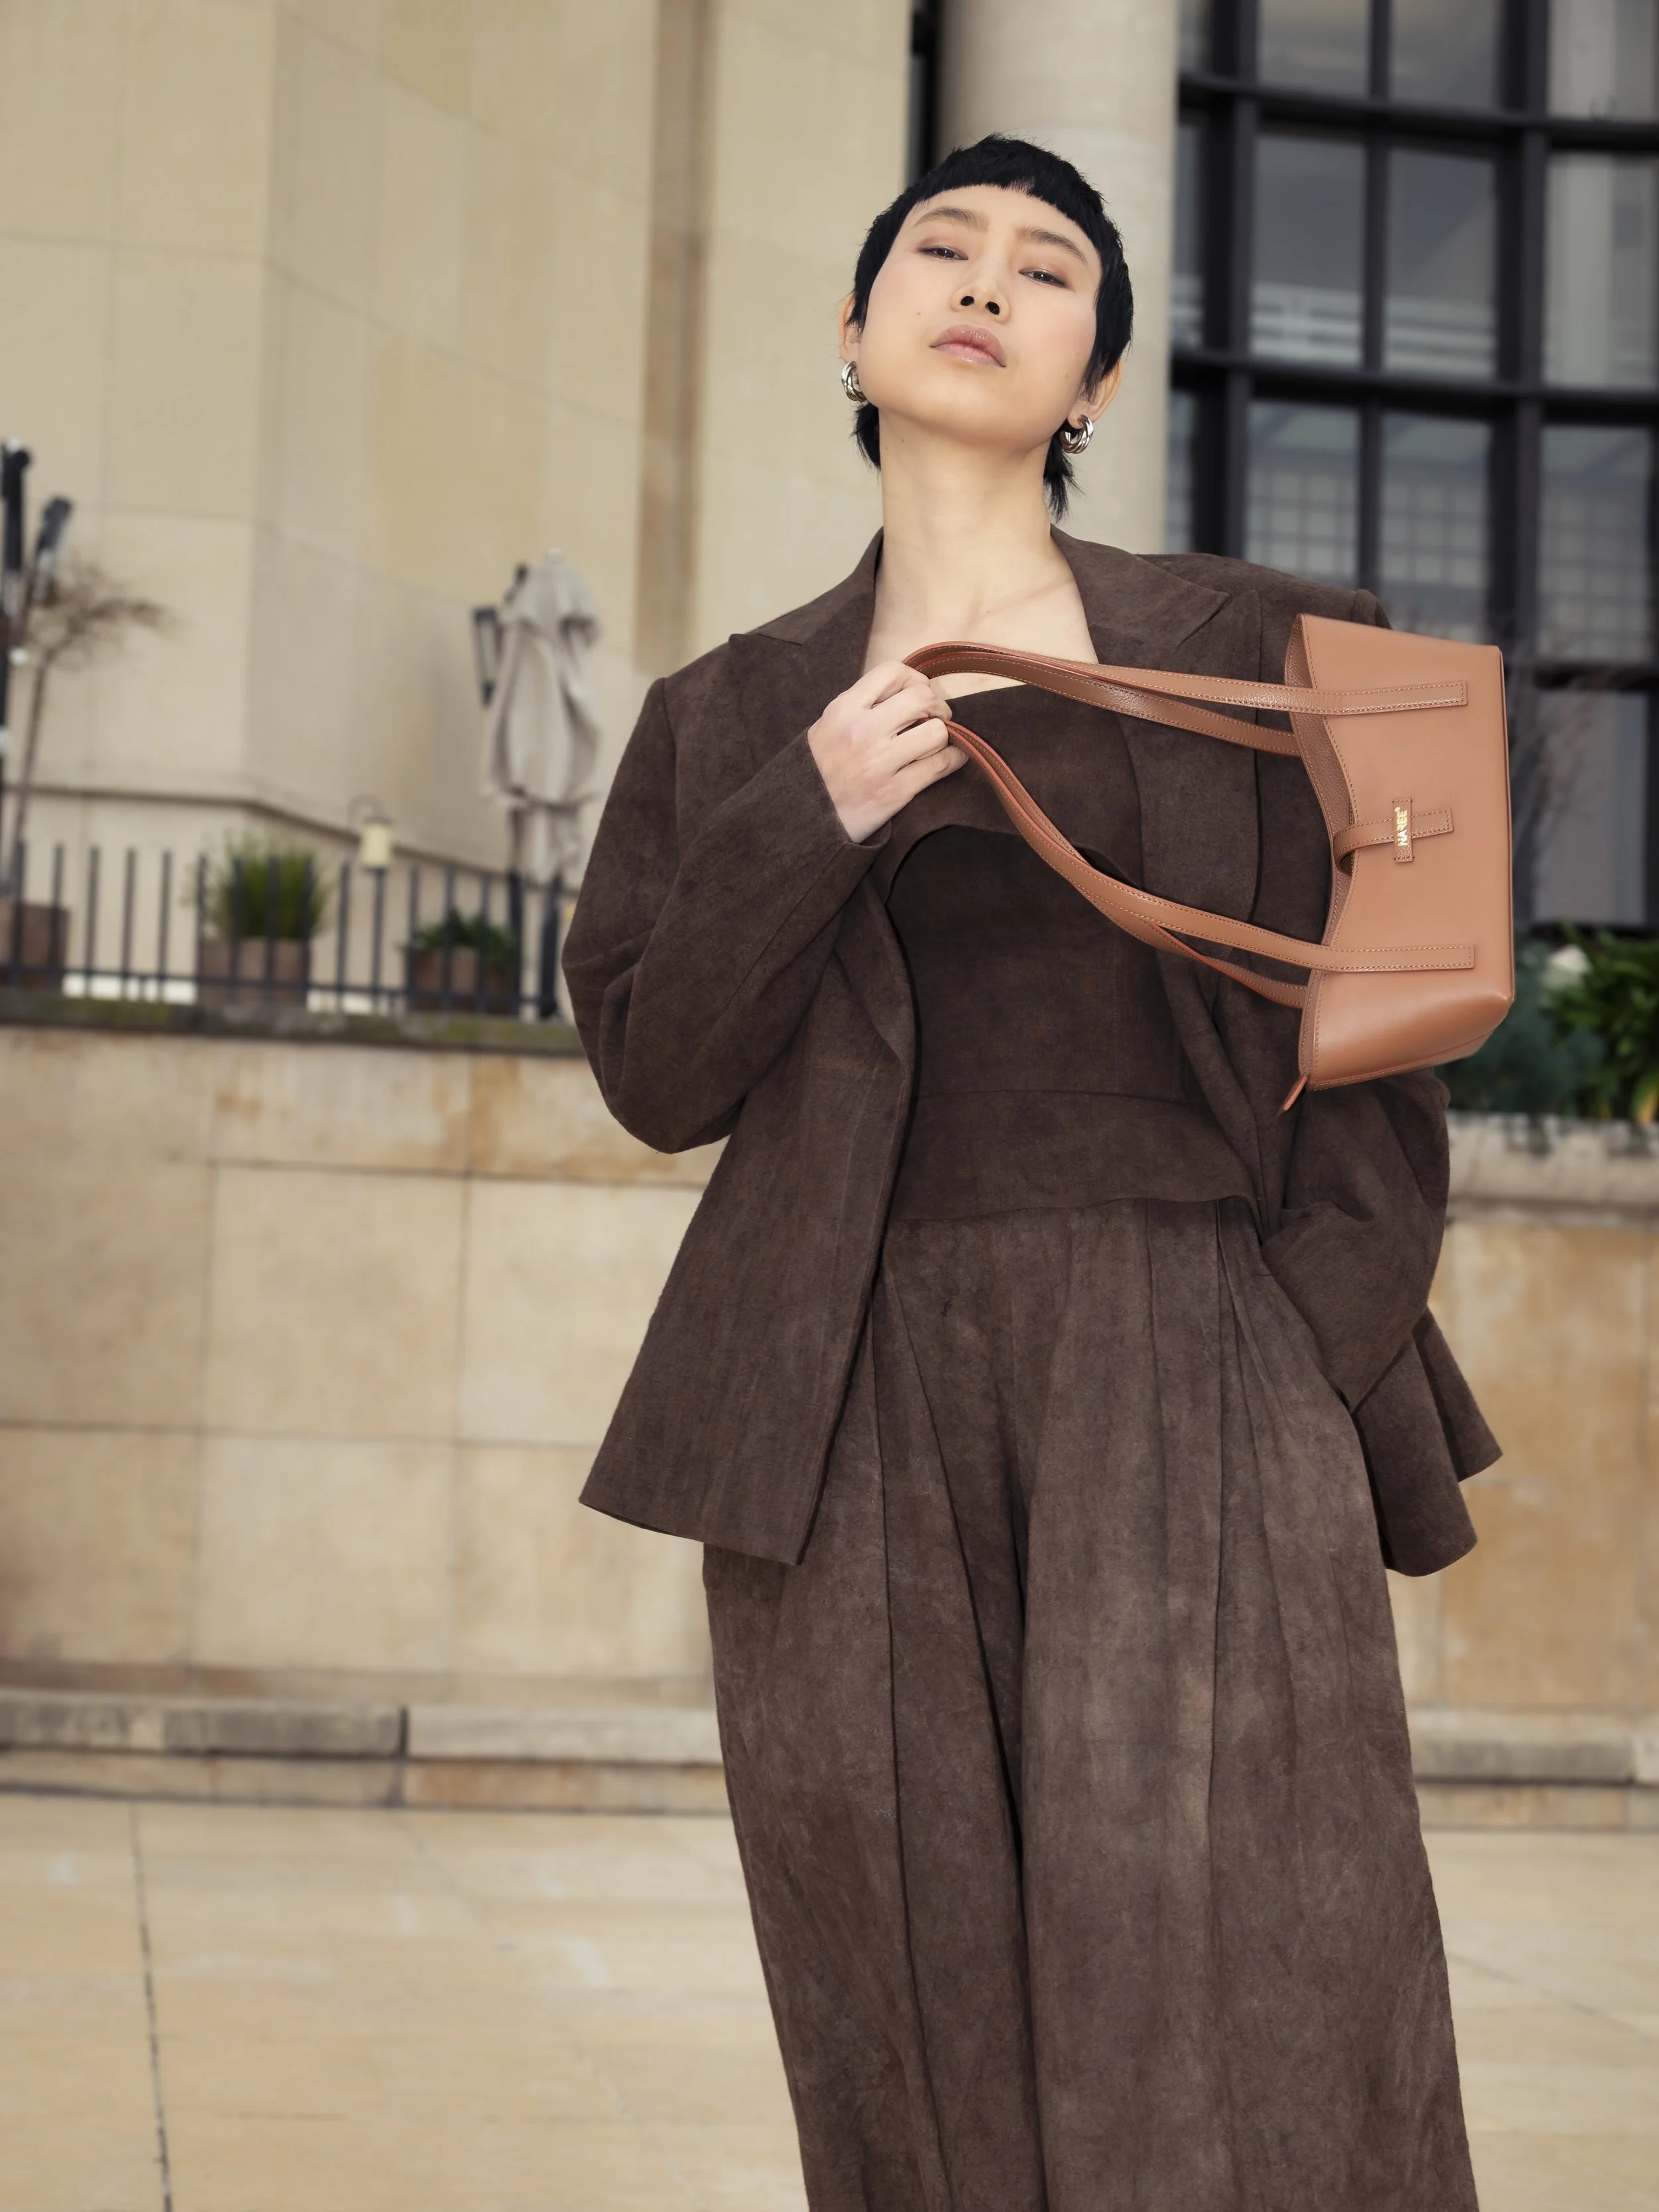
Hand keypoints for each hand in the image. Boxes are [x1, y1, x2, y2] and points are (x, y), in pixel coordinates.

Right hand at [807, 662, 964, 843]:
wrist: (803, 817)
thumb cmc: (819, 769)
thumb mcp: (829, 725)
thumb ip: (862, 705)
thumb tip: (907, 692)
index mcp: (844, 709)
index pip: (892, 672)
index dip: (915, 678)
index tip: (920, 691)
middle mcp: (862, 731)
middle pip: (922, 698)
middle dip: (937, 706)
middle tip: (936, 718)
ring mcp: (879, 762)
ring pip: (937, 732)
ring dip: (944, 736)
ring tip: (936, 744)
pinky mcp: (894, 791)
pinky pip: (940, 766)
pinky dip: (953, 760)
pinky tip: (949, 760)